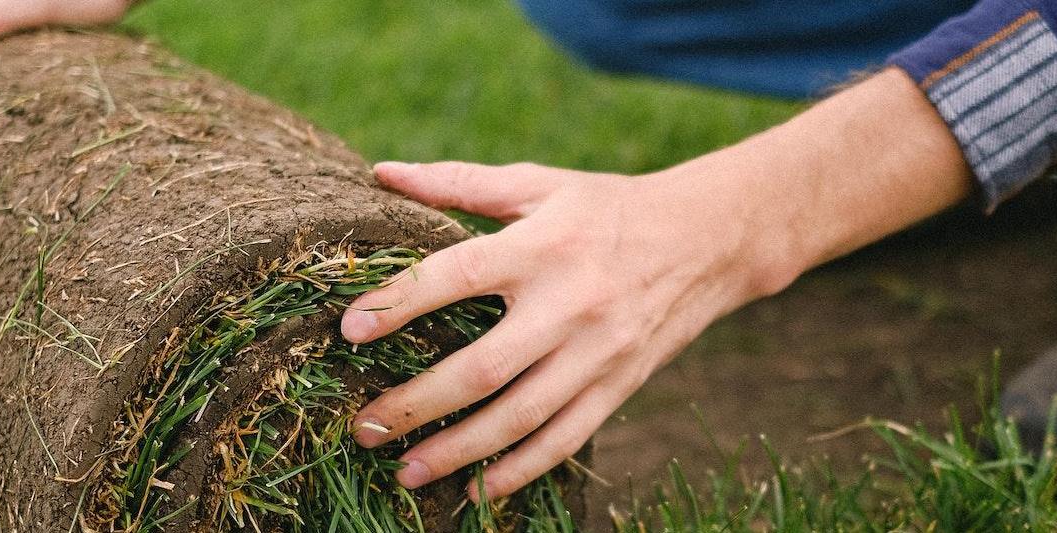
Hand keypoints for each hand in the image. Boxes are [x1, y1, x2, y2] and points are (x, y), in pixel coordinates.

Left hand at [341, 161, 786, 499]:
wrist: (708, 240)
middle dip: (416, 403)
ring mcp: (597, 353)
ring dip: (457, 450)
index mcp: (540, 246)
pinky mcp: (619, 385)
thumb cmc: (606, 208)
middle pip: (480, 367)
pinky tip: (478, 490)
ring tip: (406, 471)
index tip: (349, 330)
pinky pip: (564, 439)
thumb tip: (382, 173)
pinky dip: (520, 471)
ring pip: (519, 417)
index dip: (399, 303)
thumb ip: (459, 183)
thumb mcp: (538, 184)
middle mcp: (568, 304)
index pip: (456, 275)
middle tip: (364, 425)